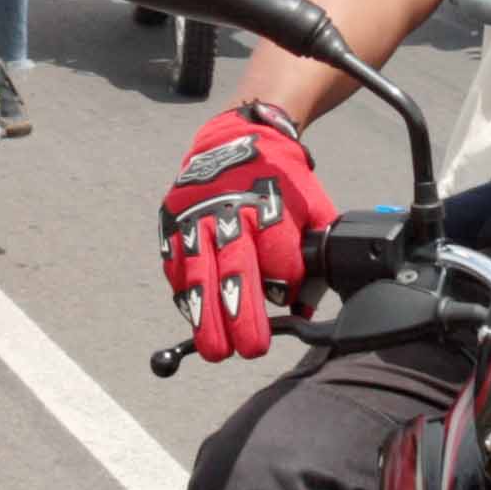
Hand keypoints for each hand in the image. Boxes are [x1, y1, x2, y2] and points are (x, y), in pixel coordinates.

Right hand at [161, 105, 335, 360]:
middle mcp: (231, 213)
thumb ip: (317, 251)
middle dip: (243, 315)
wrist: (235, 139)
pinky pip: (176, 266)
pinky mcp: (173, 223)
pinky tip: (194, 318)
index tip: (286, 302)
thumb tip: (306, 306)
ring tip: (215, 350)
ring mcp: (197, 219)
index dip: (284, 284)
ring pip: (200, 273)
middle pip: (237, 269)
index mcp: (271, 205)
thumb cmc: (279, 180)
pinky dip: (185, 295)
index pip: (278, 254)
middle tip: (251, 349)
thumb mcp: (312, 204)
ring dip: (207, 317)